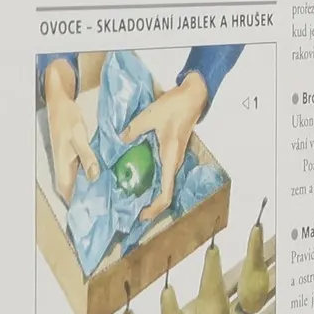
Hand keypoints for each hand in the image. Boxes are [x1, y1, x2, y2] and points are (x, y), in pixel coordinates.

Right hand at [43, 58, 97, 203]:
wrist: (60, 103)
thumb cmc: (67, 119)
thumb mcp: (79, 136)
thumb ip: (87, 156)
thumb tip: (94, 176)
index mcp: (63, 167)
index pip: (69, 195)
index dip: (80, 207)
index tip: (96, 217)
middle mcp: (64, 169)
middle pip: (75, 192)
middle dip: (90, 202)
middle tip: (111, 212)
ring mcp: (69, 164)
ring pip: (80, 184)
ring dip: (94, 191)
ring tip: (114, 201)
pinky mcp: (75, 158)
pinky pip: (84, 174)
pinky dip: (95, 179)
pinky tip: (110, 181)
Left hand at [121, 71, 208, 220]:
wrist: (193, 96)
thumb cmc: (175, 107)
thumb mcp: (149, 116)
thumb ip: (133, 130)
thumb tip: (120, 140)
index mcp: (171, 159)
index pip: (166, 193)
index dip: (155, 209)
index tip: (142, 216)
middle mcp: (174, 163)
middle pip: (166, 193)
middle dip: (151, 206)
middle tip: (130, 212)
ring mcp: (174, 159)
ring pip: (164, 185)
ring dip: (151, 195)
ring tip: (132, 200)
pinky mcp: (172, 153)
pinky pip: (163, 174)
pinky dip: (152, 182)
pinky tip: (138, 179)